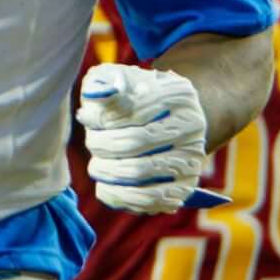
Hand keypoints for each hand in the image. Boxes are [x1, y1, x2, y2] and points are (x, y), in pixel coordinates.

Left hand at [76, 63, 210, 214]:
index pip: (132, 109)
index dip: (101, 118)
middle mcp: (192, 126)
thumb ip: (103, 83)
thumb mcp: (116, 79)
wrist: (165, 122)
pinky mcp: (185, 186)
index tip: (87, 117)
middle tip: (92, 142)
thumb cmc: (131, 99)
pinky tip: (107, 185)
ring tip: (98, 165)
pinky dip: (119, 195)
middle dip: (100, 144)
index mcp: (177, 94)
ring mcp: (191, 158)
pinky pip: (147, 200)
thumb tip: (94, 101)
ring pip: (138, 172)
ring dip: (106, 171)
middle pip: (133, 142)